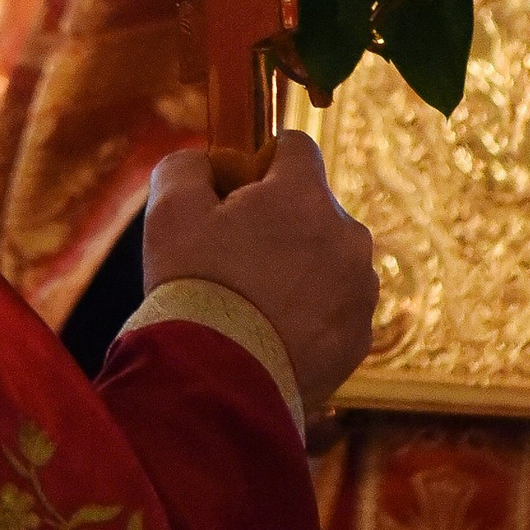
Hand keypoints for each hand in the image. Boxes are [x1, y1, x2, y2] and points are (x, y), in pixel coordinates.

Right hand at [142, 131, 377, 422]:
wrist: (218, 383)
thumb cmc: (194, 288)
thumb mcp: (170, 209)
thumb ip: (189, 166)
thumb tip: (207, 163)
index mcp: (304, 196)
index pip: (296, 146)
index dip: (260, 163)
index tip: (234, 195)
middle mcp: (347, 235)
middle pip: (314, 207)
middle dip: (280, 222)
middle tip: (233, 258)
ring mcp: (359, 290)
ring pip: (329, 260)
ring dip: (299, 269)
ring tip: (252, 305)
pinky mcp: (360, 337)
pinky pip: (335, 309)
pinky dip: (310, 315)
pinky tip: (271, 335)